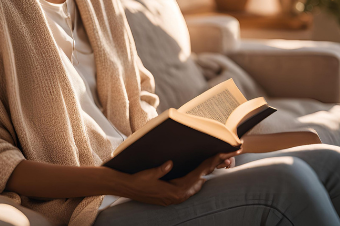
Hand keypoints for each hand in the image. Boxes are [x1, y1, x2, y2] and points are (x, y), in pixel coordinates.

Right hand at [123, 148, 241, 205]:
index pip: (198, 175)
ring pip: (196, 185)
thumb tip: (171, 163)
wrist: (126, 188)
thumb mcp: (149, 174)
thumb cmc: (138, 181)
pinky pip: (189, 187)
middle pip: (201, 179)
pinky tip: (199, 175)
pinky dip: (196, 179)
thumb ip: (161, 170)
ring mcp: (175, 197)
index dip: (210, 164)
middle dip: (212, 167)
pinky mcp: (172, 196)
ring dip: (205, 173)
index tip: (221, 155)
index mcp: (175, 191)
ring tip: (216, 162)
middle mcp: (178, 196)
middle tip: (226, 155)